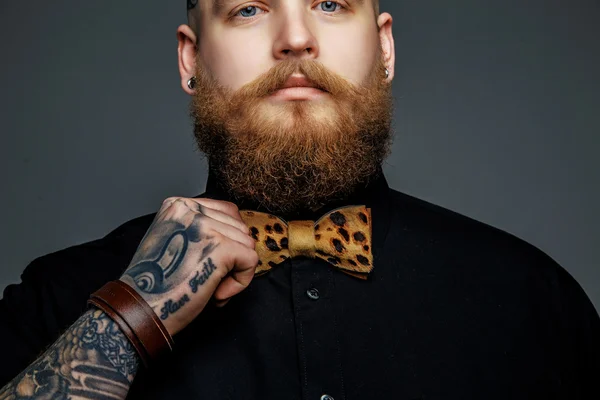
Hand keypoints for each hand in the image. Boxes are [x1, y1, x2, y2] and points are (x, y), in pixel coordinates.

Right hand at [119, 197, 257, 335]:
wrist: (140, 312)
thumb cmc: (158, 286)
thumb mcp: (173, 242)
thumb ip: (199, 230)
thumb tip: (239, 232)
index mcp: (177, 205)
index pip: (226, 212)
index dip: (227, 241)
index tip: (207, 264)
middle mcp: (190, 210)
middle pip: (239, 227)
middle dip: (232, 257)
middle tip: (207, 280)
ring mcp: (205, 227)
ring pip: (247, 243)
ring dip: (235, 271)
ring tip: (209, 288)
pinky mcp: (219, 247)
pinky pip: (251, 259)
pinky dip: (241, 281)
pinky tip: (217, 294)